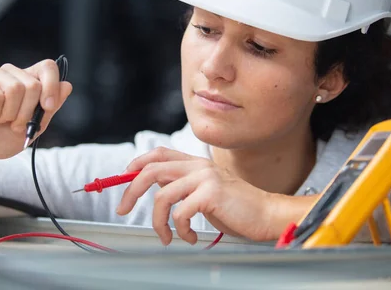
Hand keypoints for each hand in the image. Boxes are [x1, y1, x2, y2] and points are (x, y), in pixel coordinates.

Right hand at [0, 59, 71, 160]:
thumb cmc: (1, 137)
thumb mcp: (34, 127)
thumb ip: (50, 107)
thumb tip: (67, 85)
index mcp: (28, 81)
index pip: (47, 67)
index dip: (51, 86)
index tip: (47, 107)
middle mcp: (11, 74)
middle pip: (33, 84)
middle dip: (26, 112)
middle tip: (14, 124)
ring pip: (14, 89)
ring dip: (8, 114)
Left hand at [116, 147, 278, 245]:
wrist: (267, 214)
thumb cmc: (236, 208)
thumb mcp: (205, 192)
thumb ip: (183, 186)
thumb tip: (155, 188)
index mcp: (196, 163)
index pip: (158, 153)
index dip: (137, 163)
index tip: (123, 177)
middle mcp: (198, 166)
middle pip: (151, 170)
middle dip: (131, 191)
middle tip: (123, 209)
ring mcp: (205, 177)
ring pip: (162, 197)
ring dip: (159, 223)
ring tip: (168, 237)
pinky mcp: (211, 193)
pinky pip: (180, 213)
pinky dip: (180, 230)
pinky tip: (190, 237)